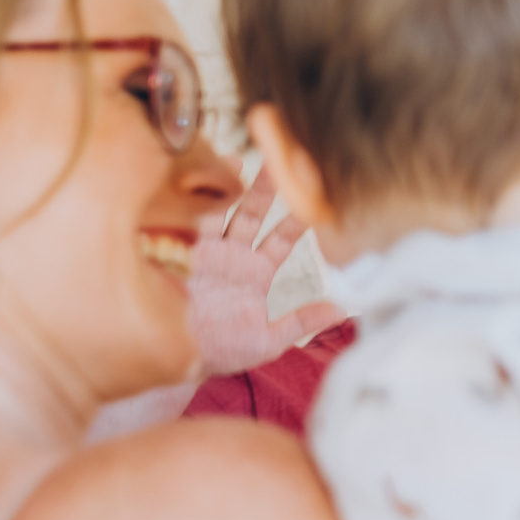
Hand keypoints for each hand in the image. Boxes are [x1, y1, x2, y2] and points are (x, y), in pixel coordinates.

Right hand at [188, 165, 343, 374]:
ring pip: (221, 208)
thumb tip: (345, 309)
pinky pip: (186, 218)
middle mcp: (235, 255)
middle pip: (254, 212)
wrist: (175, 359)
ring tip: (242, 160)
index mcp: (259, 273)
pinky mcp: (177, 249)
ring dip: (231, 184)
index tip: (313, 196)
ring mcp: (206, 249)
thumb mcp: (268, 340)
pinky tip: (199, 178)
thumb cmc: (223, 352)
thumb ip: (302, 321)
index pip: (284, 238)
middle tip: (282, 161)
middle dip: (267, 188)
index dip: (299, 217)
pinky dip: (193, 198)